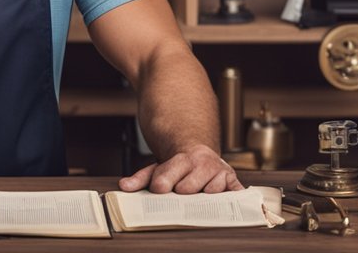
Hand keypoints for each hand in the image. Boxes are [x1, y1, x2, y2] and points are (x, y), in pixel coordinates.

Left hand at [117, 144, 243, 193]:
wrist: (199, 155)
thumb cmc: (178, 167)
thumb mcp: (158, 169)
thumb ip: (140, 178)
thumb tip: (124, 186)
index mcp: (182, 159)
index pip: (166, 179)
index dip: (160, 187)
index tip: (159, 190)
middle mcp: (202, 163)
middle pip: (187, 189)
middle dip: (181, 195)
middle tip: (181, 193)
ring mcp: (219, 172)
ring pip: (209, 193)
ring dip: (202, 198)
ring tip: (198, 194)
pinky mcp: (233, 181)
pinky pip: (232, 195)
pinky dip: (228, 200)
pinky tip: (219, 201)